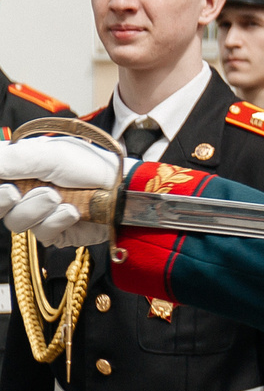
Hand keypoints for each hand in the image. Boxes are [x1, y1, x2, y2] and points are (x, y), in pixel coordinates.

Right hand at [0, 136, 122, 243]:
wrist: (124, 189)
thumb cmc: (90, 165)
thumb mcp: (48, 156)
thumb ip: (11, 161)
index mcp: (20, 167)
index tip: (2, 183)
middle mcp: (26, 190)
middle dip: (2, 199)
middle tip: (15, 193)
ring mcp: (40, 213)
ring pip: (15, 222)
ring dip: (36, 209)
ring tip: (59, 197)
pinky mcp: (56, 232)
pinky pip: (42, 234)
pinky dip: (56, 222)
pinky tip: (73, 212)